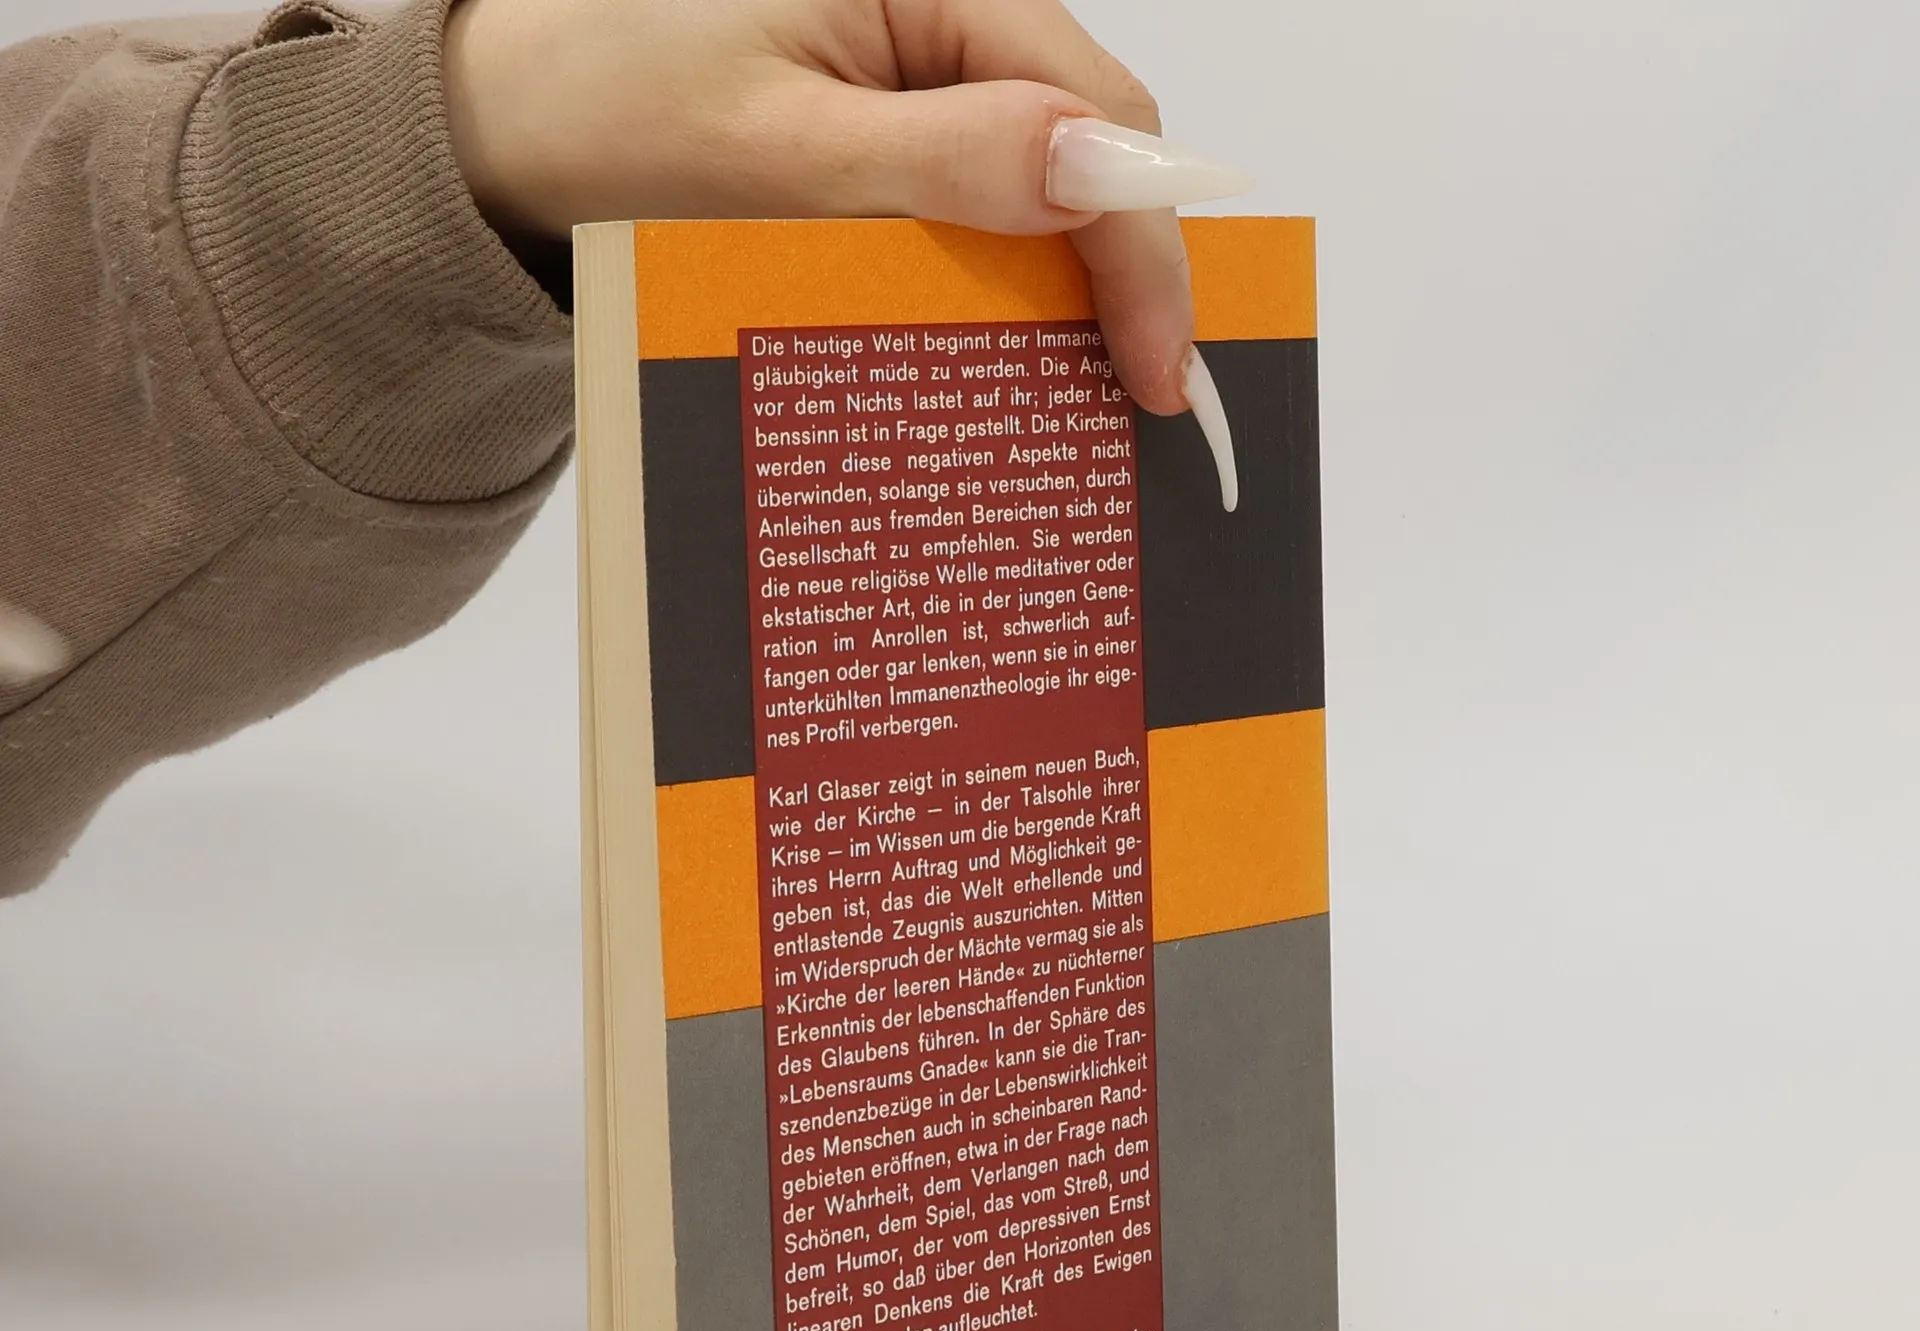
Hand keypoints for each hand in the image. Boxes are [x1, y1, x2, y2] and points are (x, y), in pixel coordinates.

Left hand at [442, 0, 1249, 417]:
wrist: (502, 135)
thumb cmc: (609, 116)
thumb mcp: (778, 151)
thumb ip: (945, 159)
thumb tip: (1103, 173)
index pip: (1094, 110)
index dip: (1143, 246)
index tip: (1161, 376)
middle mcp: (940, 15)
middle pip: (1087, 150)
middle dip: (1115, 278)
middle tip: (1128, 411)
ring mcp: (917, 76)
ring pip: (1040, 190)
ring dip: (1059, 293)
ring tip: (1070, 404)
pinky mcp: (889, 132)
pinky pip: (976, 209)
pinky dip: (993, 285)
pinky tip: (992, 355)